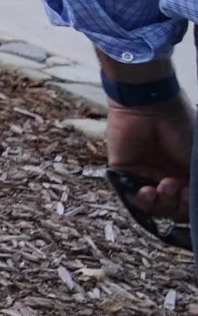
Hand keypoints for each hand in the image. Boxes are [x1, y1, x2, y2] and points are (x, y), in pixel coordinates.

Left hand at [109, 95, 193, 225]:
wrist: (149, 106)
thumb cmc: (179, 126)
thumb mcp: (195, 158)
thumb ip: (195, 181)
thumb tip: (195, 199)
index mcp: (185, 174)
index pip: (188, 204)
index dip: (190, 207)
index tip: (190, 194)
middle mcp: (166, 177)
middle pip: (171, 209)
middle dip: (177, 205)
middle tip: (177, 188)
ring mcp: (145, 174)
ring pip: (152, 206)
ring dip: (161, 203)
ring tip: (162, 186)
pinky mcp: (124, 171)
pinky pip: (129, 195)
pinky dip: (140, 200)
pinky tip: (147, 191)